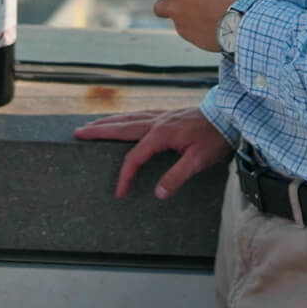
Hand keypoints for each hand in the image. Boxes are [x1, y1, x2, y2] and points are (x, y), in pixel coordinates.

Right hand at [72, 108, 232, 198]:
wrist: (228, 116)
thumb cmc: (214, 139)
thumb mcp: (197, 161)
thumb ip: (176, 177)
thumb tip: (158, 193)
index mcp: (160, 135)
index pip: (134, 158)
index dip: (125, 176)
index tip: (119, 192)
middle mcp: (156, 122)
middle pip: (120, 127)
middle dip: (98, 131)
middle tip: (78, 133)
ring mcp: (160, 116)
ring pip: (127, 118)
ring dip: (108, 122)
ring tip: (92, 125)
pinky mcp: (167, 114)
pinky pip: (138, 115)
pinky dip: (124, 118)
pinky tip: (122, 120)